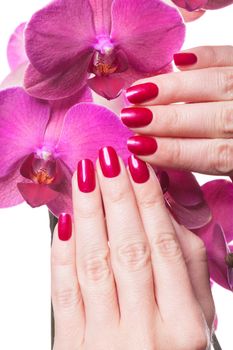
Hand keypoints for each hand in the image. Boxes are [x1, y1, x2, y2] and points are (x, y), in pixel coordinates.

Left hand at [51, 148, 214, 349]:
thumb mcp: (199, 322)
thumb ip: (188, 269)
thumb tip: (166, 216)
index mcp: (184, 325)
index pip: (163, 247)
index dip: (149, 203)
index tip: (138, 168)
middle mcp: (145, 332)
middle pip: (128, 248)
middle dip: (117, 197)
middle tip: (108, 159)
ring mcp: (104, 341)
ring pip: (94, 263)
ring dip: (88, 214)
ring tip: (86, 176)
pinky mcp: (71, 347)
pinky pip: (64, 292)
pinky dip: (62, 254)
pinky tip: (65, 221)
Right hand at [122, 46, 232, 178]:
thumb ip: (204, 163)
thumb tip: (153, 157)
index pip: (216, 154)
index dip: (175, 152)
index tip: (138, 147)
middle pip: (217, 119)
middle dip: (169, 119)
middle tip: (131, 117)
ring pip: (220, 84)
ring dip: (175, 88)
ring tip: (139, 92)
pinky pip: (232, 57)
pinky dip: (206, 56)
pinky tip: (178, 59)